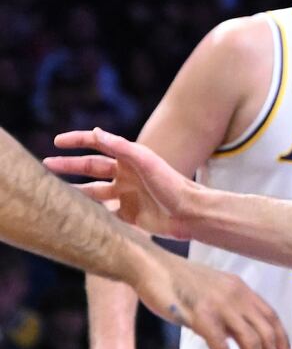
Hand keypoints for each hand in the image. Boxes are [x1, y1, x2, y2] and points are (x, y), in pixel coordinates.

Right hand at [48, 128, 200, 238]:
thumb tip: (97, 131)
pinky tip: (73, 217)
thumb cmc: (171, 184)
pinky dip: (88, 215)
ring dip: (75, 191)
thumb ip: (121, 147)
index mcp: (131, 159)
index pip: (100, 145)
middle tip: (45, 165)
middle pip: (91, 168)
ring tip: (53, 193)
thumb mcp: (145, 162)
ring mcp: (127, 195)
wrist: (190, 214)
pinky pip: (103, 214)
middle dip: (69, 166)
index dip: (79, 141)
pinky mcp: (128, 216)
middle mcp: (127, 175)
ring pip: (94, 192)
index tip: (57, 141)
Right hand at [128, 248, 291, 348]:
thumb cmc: (178, 281)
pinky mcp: (202, 318)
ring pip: (250, 343)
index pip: (271, 316)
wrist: (153, 267)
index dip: (282, 339)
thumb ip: (228, 308)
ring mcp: (221, 307)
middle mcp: (238, 296)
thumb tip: (236, 333)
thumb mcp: (213, 290)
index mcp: (242, 289)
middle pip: (265, 334)